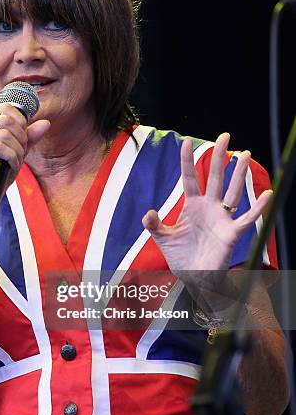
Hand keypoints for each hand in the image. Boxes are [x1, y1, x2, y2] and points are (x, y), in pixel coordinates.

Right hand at [0, 102, 49, 191]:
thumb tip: (46, 123)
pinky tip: (10, 166)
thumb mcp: (19, 150)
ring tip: (14, 162)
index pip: (7, 108)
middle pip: (8, 121)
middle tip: (19, 155)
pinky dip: (11, 158)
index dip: (21, 123)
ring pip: (5, 136)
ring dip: (16, 152)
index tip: (22, 140)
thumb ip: (30, 136)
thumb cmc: (1, 170)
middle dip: (20, 140)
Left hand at [142, 133, 271, 273]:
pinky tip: (267, 194)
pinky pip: (247, 218)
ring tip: (245, 154)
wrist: (193, 278)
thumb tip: (148, 213)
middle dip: (219, 157)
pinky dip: (258, 207)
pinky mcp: (231, 233)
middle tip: (225, 136)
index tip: (186, 142)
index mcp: (192, 206)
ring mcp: (221, 219)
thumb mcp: (163, 238)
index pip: (189, 178)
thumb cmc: (181, 257)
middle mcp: (209, 208)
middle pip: (214, 177)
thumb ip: (154, 224)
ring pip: (232, 191)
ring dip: (239, 174)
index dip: (187, 161)